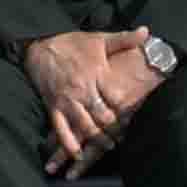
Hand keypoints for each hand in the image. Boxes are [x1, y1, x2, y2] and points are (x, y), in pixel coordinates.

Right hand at [25, 27, 132, 163]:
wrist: (40, 45)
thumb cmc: (72, 43)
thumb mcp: (100, 38)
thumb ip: (124, 39)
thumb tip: (146, 32)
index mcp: (96, 73)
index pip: (116, 96)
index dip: (128, 108)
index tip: (137, 115)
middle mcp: (82, 89)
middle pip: (102, 116)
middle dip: (114, 130)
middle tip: (124, 138)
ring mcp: (67, 100)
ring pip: (84, 126)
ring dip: (97, 140)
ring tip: (108, 147)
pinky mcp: (53, 107)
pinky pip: (61, 130)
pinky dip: (68, 144)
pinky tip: (77, 155)